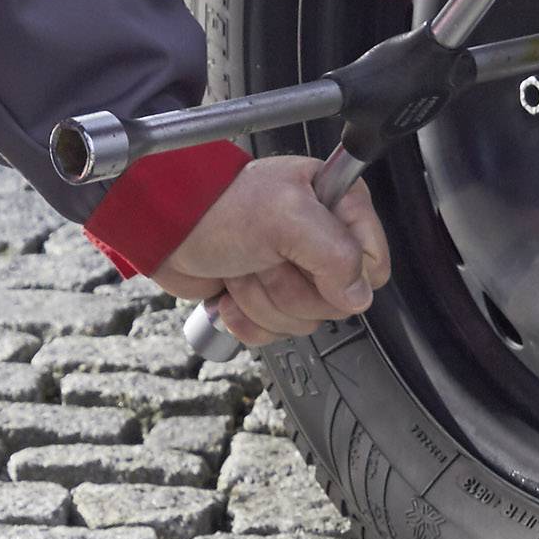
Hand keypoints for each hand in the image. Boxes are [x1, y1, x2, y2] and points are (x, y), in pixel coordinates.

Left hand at [151, 156, 390, 345]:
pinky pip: (276, 333)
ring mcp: (295, 272)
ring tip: (244, 265)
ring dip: (262, 299)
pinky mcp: (268, 298)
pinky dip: (246, 317)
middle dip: (289, 287)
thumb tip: (358, 296)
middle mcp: (323, 240)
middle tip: (264, 256)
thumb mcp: (287, 217)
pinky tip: (231, 290)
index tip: (305, 256)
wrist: (166, 227)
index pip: (373, 266)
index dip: (340, 274)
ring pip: (304, 321)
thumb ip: (336, 254)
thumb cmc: (218, 206)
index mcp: (340, 206)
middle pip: (337, 302)